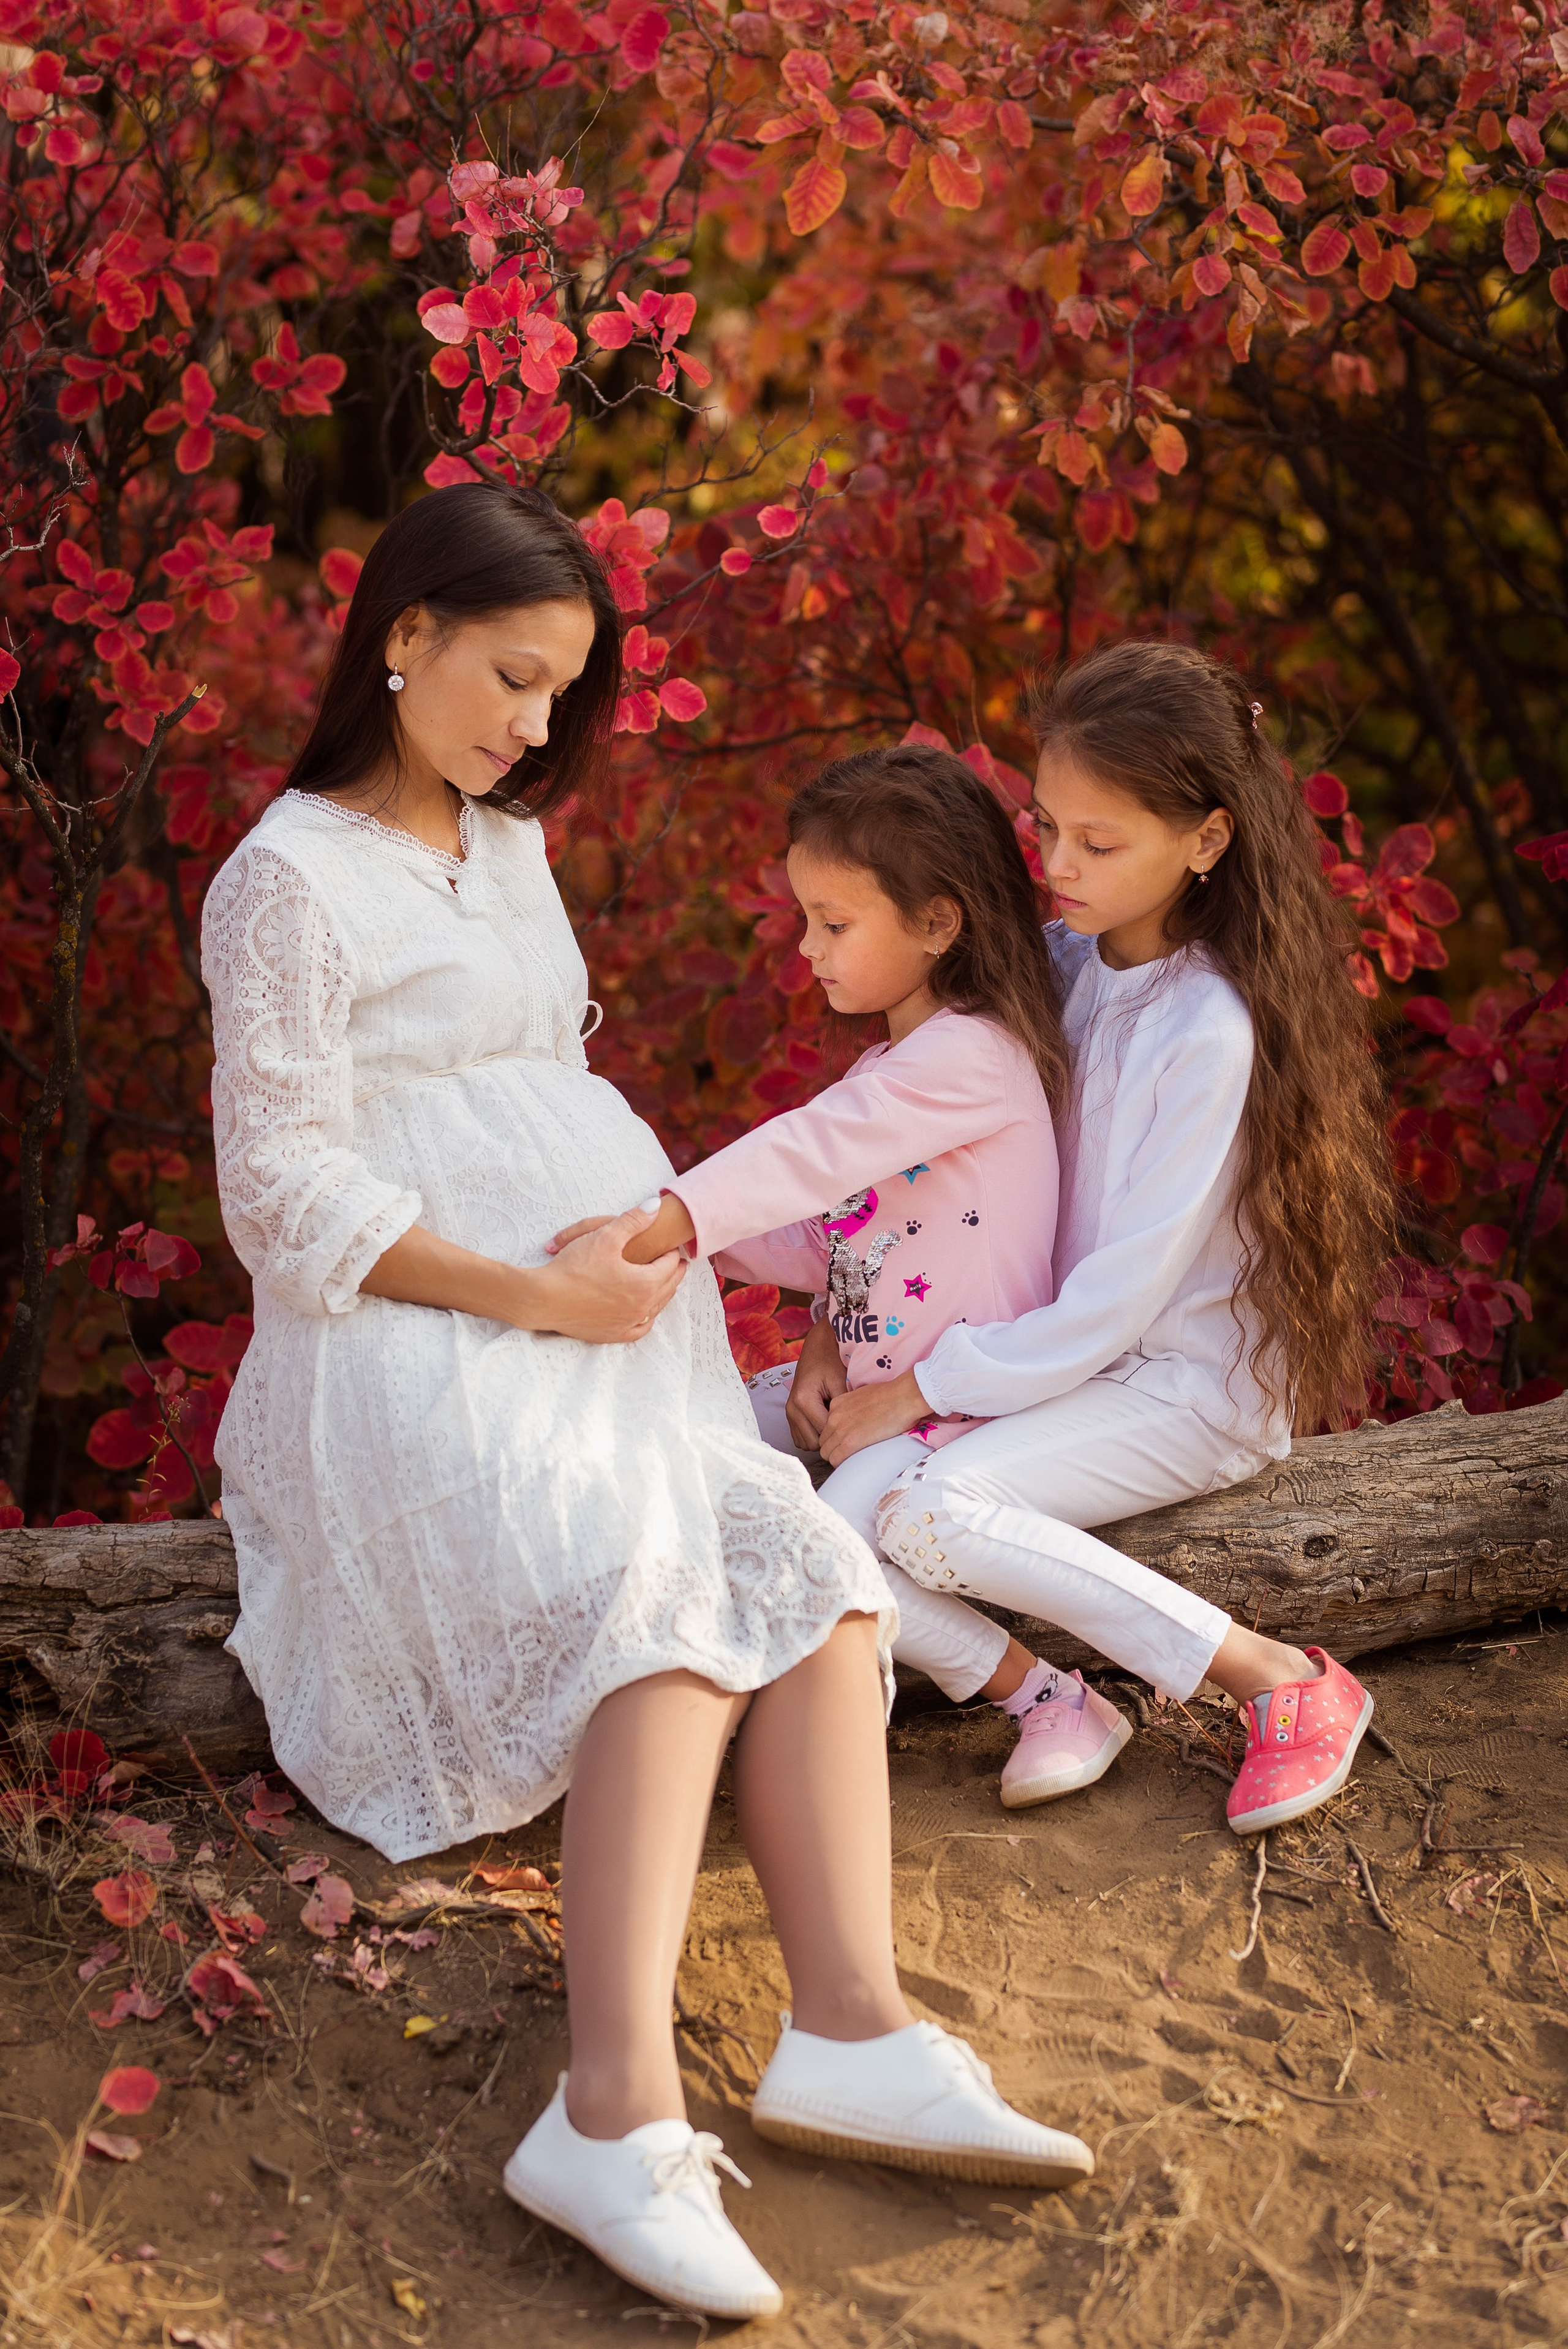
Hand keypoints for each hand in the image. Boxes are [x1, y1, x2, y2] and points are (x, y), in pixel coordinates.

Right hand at [527, 1203, 685, 1342]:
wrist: (544, 1298)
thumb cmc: (574, 1267)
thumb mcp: (605, 1236)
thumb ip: (633, 1220)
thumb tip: (655, 1207)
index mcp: (646, 1283)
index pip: (670, 1265)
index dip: (672, 1252)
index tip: (671, 1245)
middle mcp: (642, 1307)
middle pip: (668, 1287)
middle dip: (672, 1271)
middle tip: (673, 1261)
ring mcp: (628, 1324)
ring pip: (656, 1308)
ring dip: (662, 1293)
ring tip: (662, 1281)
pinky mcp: (612, 1335)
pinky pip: (639, 1329)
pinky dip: (646, 1318)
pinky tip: (644, 1313)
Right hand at [785, 1312, 847, 1450]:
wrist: (816, 1349)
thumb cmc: (829, 1361)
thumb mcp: (840, 1381)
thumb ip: (843, 1407)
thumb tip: (852, 1429)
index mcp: (803, 1399)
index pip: (824, 1431)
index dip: (841, 1432)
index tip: (853, 1428)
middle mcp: (792, 1409)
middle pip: (814, 1442)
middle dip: (831, 1438)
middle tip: (845, 1426)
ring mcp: (789, 1414)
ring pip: (806, 1444)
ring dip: (821, 1439)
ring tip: (835, 1424)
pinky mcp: (790, 1416)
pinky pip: (801, 1439)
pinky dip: (813, 1436)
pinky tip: (826, 1424)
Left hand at [819, 1368, 929, 1466]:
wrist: (903, 1397)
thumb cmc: (892, 1395)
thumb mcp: (864, 1396)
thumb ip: (854, 1408)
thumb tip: (857, 1420)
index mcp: (837, 1404)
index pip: (826, 1427)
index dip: (836, 1437)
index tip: (847, 1441)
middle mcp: (834, 1416)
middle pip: (824, 1441)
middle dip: (835, 1448)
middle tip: (850, 1452)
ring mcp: (840, 1429)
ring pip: (827, 1453)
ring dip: (838, 1457)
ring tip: (854, 1457)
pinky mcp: (849, 1442)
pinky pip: (835, 1460)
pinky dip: (843, 1463)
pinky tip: (855, 1460)